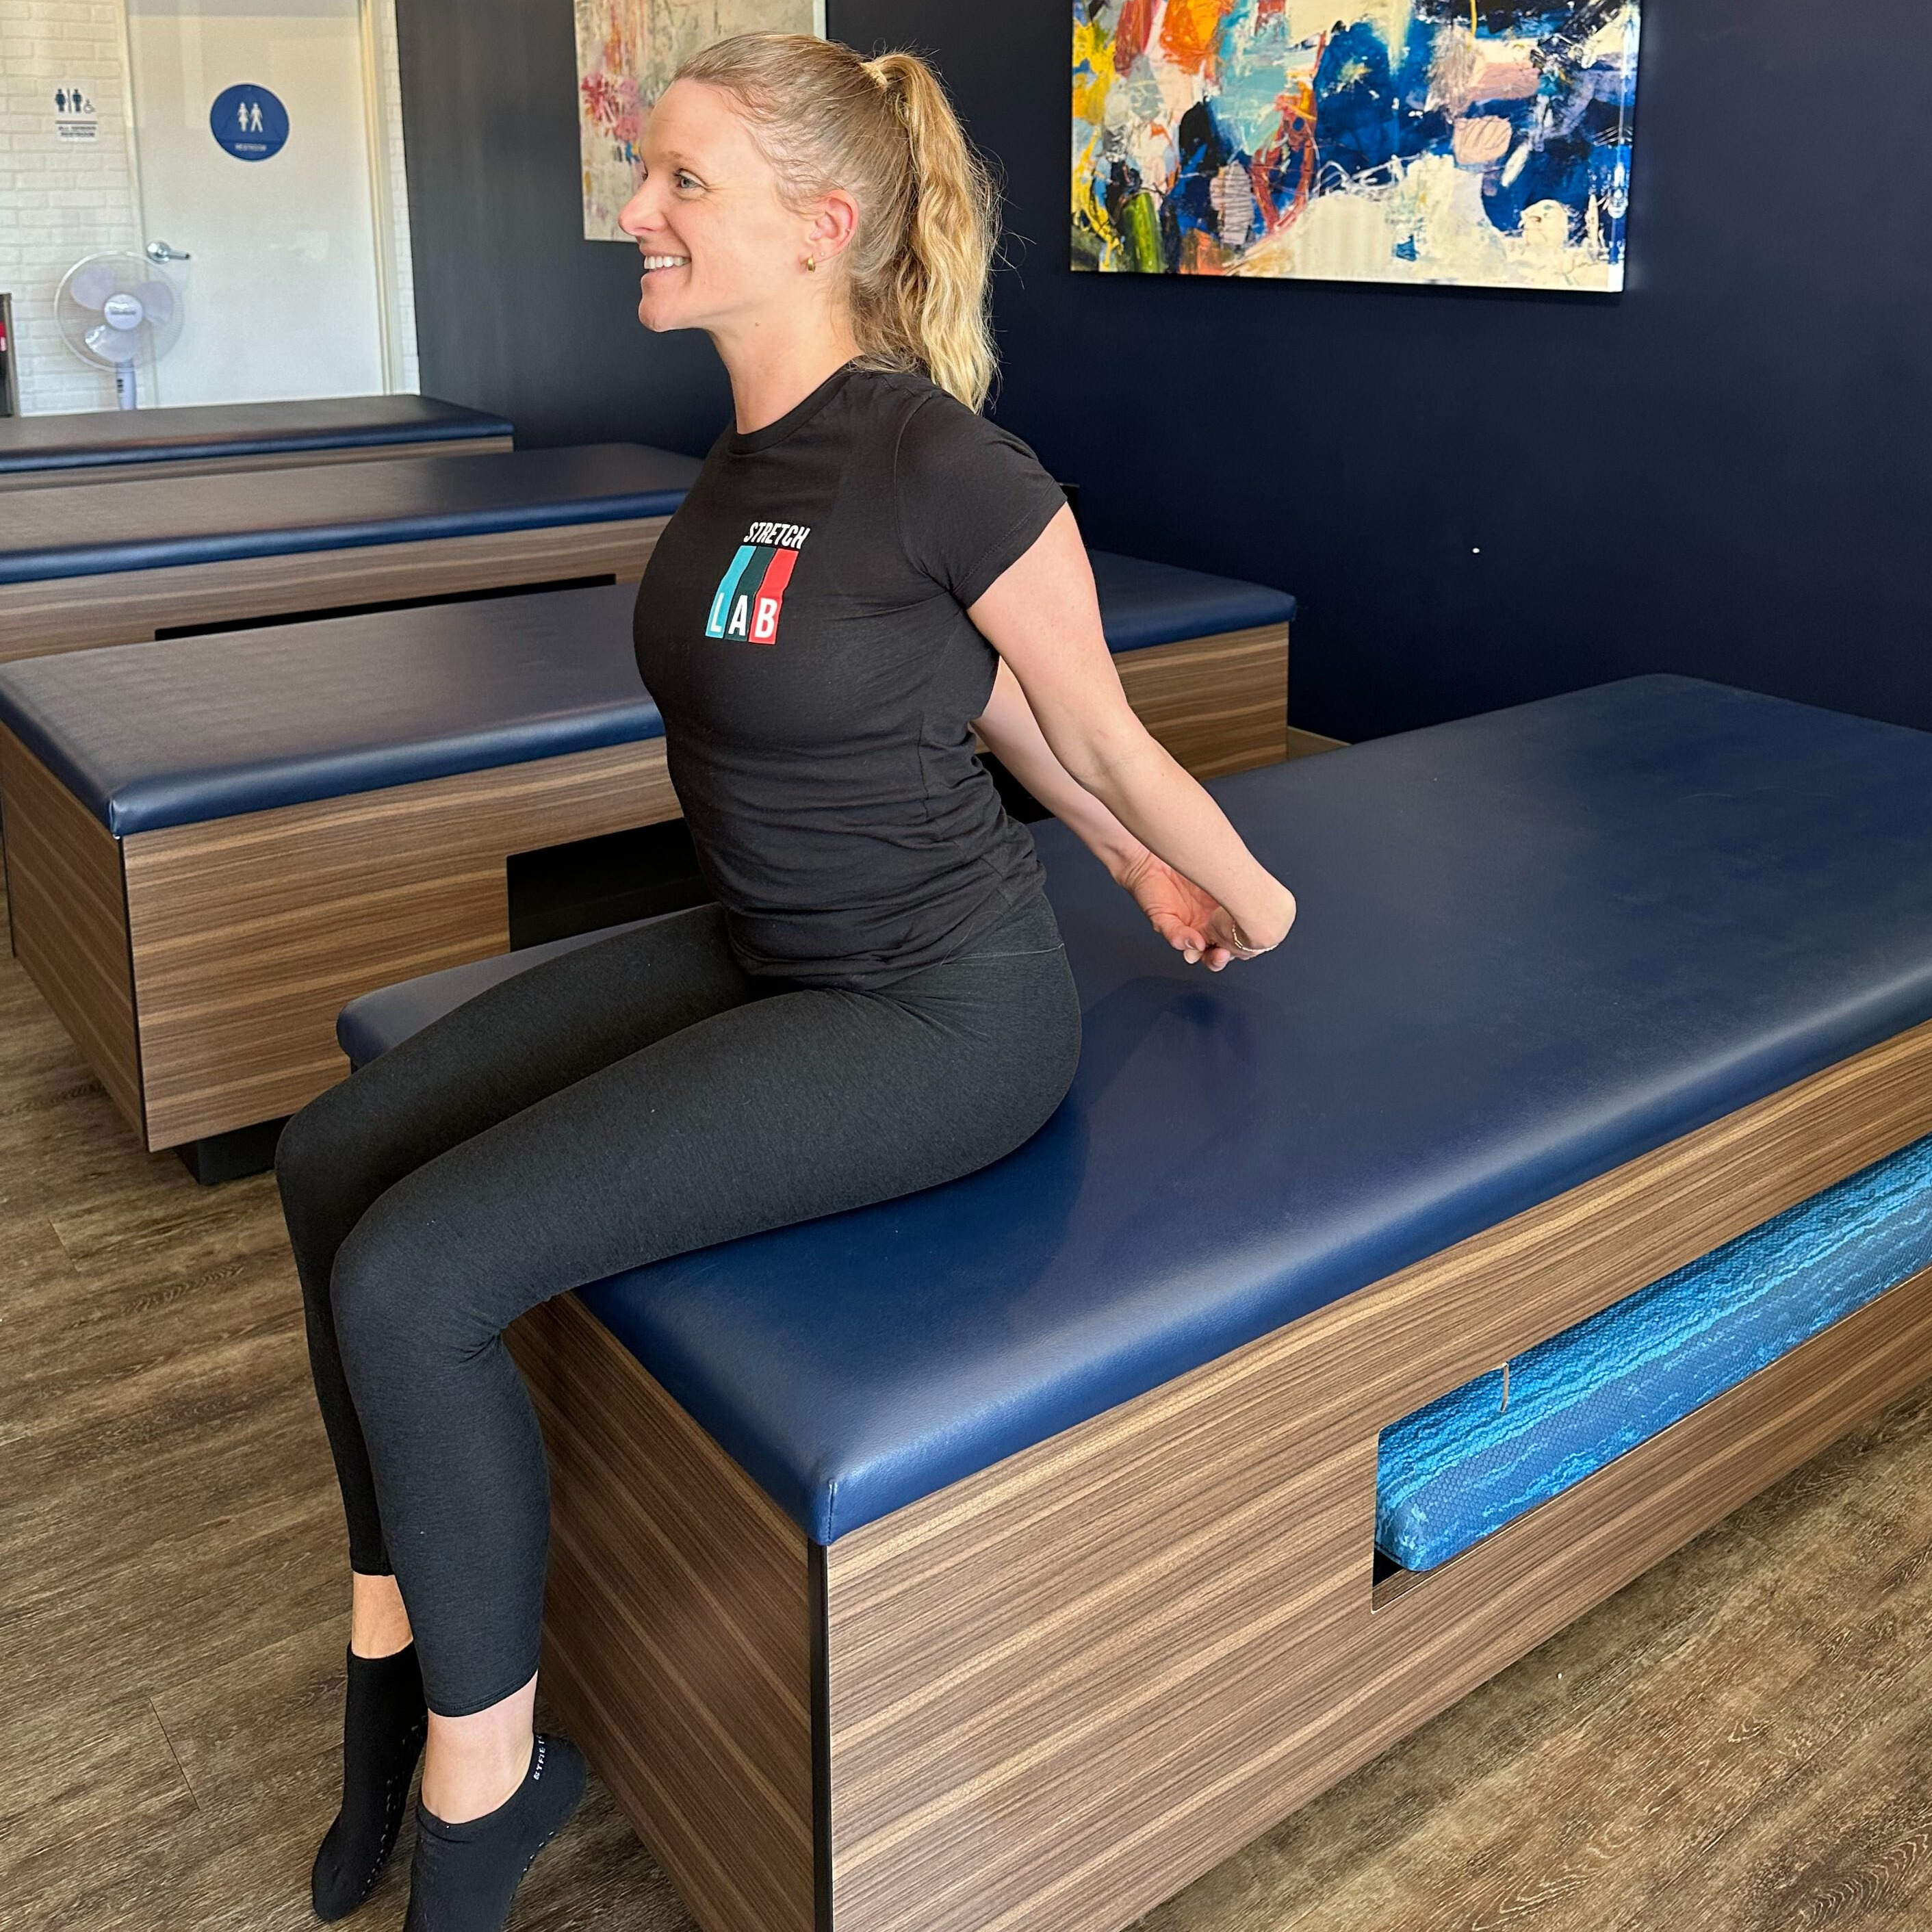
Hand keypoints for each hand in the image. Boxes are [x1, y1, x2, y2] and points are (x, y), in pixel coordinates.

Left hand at [1118, 852, 1291, 971]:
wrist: (1154, 851)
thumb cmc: (1188, 859)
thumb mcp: (1224, 877)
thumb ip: (1241, 894)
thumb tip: (1266, 908)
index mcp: (1219, 916)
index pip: (1233, 941)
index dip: (1242, 948)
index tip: (1251, 946)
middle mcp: (1202, 924)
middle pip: (1215, 953)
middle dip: (1222, 958)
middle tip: (1228, 954)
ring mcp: (1184, 925)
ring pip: (1195, 953)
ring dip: (1205, 957)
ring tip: (1214, 953)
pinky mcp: (1164, 920)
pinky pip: (1174, 936)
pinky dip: (1183, 941)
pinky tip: (1193, 940)